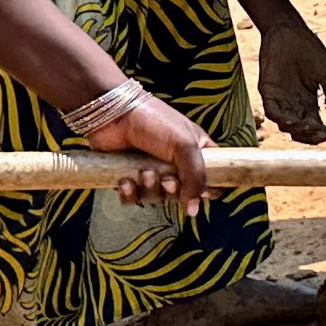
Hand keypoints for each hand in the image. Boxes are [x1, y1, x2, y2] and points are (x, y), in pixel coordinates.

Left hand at [79, 87, 211, 212]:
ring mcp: (151, 171)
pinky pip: (133, 198)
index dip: (207, 190)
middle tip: (167, 180)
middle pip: (181, 194)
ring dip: (150, 189)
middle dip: (172, 190)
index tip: (201, 193)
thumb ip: (196, 178)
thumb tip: (194, 211)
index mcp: (195, 152)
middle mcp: (175, 164)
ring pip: (156, 198)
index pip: (211, 178)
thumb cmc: (155, 122)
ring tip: (143, 173)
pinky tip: (126, 181)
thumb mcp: (185, 145)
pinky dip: (130, 194)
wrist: (114, 114)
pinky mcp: (128, 177)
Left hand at [253, 19, 325, 143]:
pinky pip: (272, 112)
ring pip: (286, 125)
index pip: (315, 125)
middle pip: (300, 130)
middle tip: (321, 134)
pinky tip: (293, 120)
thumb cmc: (311, 51)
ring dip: (298, 130)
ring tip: (310, 126)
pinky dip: (281, 119)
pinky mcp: (267, 92)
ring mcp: (280, 99)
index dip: (323, 132)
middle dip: (311, 136)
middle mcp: (294, 104)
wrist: (290, 32)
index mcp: (309, 102)